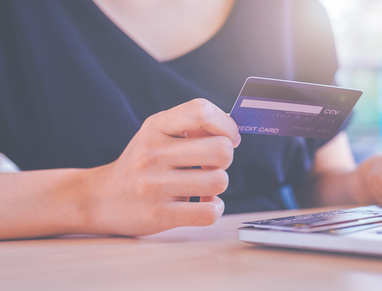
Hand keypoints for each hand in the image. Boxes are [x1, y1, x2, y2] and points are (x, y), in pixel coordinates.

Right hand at [84, 98, 239, 235]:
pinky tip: (202, 204)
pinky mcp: (158, 214)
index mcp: (156, 127)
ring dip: (217, 185)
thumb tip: (232, 132)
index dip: (226, 125)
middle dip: (225, 159)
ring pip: (219, 181)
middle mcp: (153, 153)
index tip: (229, 138)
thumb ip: (192, 126)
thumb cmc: (141, 164)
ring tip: (201, 185)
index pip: (201, 111)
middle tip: (211, 165)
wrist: (99, 198)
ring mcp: (154, 185)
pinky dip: (214, 209)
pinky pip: (209, 212)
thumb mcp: (157, 134)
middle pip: (220, 150)